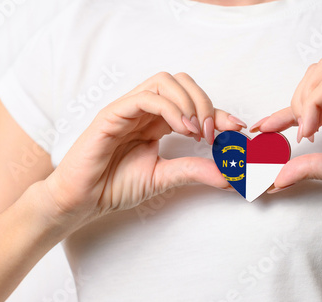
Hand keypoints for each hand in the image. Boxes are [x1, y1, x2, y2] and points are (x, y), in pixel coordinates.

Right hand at [40, 72, 245, 229]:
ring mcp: (129, 109)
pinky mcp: (113, 113)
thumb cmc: (116, 185)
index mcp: (157, 122)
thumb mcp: (164, 177)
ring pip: (165, 81)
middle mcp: (145, 110)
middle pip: (182, 82)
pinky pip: (145, 97)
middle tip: (214, 133)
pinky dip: (169, 108)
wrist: (83, 199)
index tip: (237, 129)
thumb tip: (230, 175)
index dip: (219, 112)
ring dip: (189, 102)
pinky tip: (182, 129)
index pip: (193, 104)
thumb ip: (194, 170)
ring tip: (198, 132)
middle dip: (205, 103)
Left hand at [251, 57, 321, 199]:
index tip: (262, 128)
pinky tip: (313, 126)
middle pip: (311, 76)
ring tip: (306, 129)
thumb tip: (278, 178)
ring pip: (320, 71)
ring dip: (304, 99)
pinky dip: (315, 101)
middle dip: (294, 101)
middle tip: (295, 131)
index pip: (309, 101)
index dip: (282, 113)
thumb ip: (310, 167)